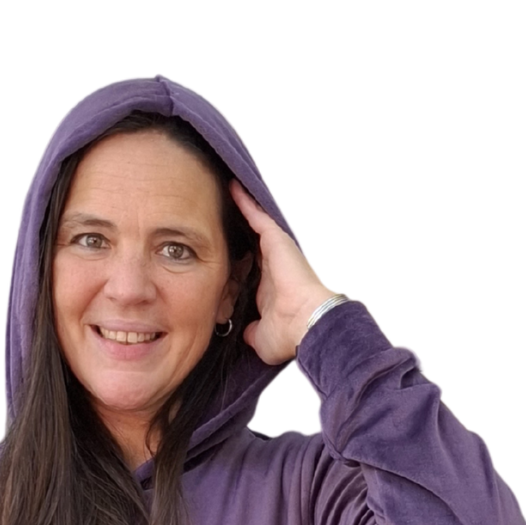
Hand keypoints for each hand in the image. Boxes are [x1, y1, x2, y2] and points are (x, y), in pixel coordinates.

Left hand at [230, 180, 341, 366]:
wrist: (305, 324)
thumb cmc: (289, 333)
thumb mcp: (260, 336)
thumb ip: (250, 330)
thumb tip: (244, 333)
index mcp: (268, 287)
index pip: (249, 266)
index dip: (236, 257)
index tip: (222, 248)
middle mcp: (273, 266)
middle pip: (251, 241)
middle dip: (238, 228)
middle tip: (220, 210)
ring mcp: (275, 251)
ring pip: (254, 224)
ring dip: (241, 209)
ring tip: (224, 190)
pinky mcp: (277, 240)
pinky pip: (256, 215)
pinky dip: (244, 202)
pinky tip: (231, 187)